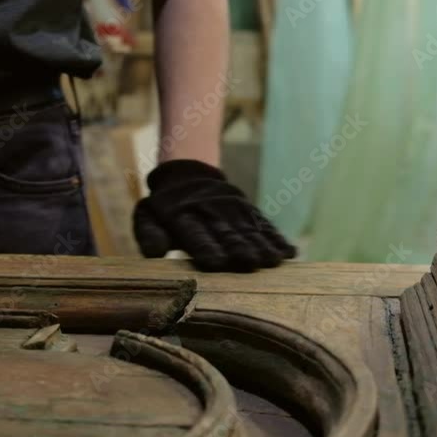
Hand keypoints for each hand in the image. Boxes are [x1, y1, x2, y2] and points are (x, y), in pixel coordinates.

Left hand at [133, 160, 296, 271]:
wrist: (187, 174)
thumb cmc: (163, 209)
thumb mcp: (147, 217)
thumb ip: (149, 235)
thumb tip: (154, 252)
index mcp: (182, 217)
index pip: (195, 234)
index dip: (206, 247)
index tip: (217, 262)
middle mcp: (211, 213)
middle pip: (227, 233)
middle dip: (240, 248)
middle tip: (253, 262)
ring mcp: (233, 210)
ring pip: (249, 229)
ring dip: (263, 245)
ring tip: (275, 261)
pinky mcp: (249, 210)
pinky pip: (265, 224)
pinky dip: (277, 238)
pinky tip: (289, 253)